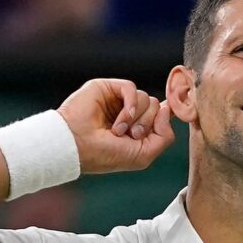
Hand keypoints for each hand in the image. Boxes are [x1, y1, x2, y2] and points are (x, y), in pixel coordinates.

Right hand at [57, 79, 174, 173]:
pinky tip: (121, 117)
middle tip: (131, 135)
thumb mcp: (143, 155)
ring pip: (146, 97)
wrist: (76, 146)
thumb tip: (167, 110)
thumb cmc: (105, 155)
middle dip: (147, 123)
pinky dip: (130, 104)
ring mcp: (117, 100)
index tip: (166, 120)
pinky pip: (131, 87)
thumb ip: (165, 136)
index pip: (161, 115)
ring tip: (117, 130)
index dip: (166, 116)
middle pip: (156, 107)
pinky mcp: (107, 88)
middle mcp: (128, 113)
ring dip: (135, 118)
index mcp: (136, 128)